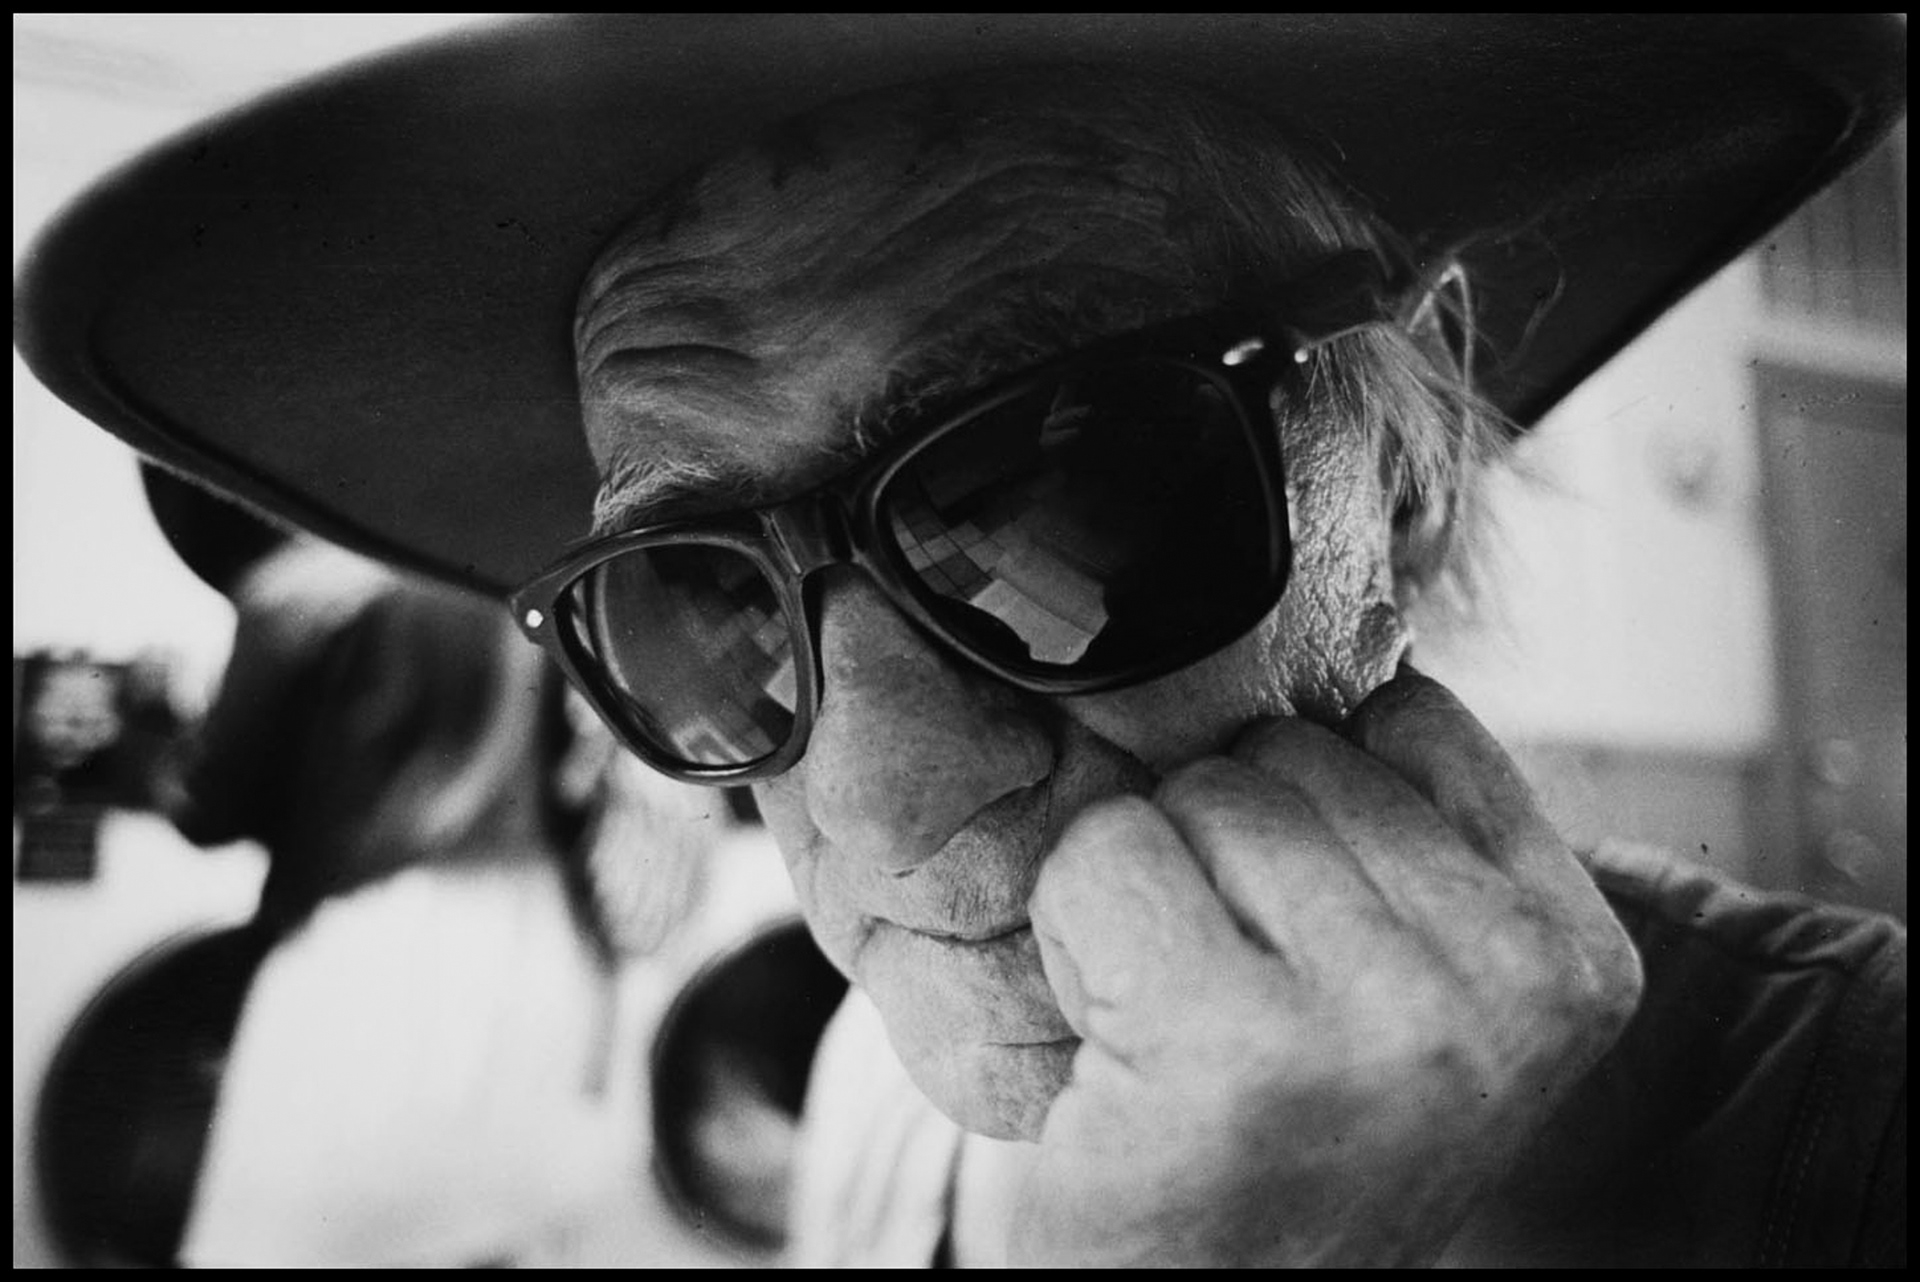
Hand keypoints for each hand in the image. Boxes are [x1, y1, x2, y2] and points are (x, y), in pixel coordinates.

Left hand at [1013, 666, 1642, 1266]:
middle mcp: (1505, 989)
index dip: (1311, 802)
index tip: (1299, 929)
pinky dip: (1078, 930)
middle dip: (1225, 856)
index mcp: (1571, 961)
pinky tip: (1123, 1040)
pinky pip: (1109, 855)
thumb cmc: (1284, 1139)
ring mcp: (1380, 1019)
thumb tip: (1353, 642)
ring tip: (1179, 1023)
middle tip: (1230, 997)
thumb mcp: (1412, 989)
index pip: (1412, 717)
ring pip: (1200, 796)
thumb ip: (1408, 834)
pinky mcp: (1231, 1042)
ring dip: (1150, 895)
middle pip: (1291, 754)